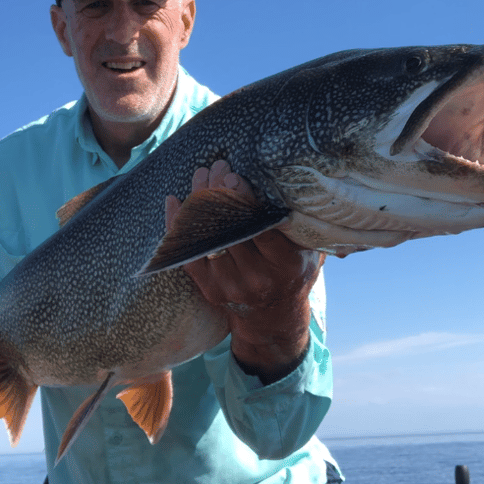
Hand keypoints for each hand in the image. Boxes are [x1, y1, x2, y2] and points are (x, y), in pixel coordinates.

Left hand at [167, 161, 324, 383]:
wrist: (275, 316)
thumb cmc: (293, 271)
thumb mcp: (308, 249)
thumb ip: (302, 224)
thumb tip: (301, 185)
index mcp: (285, 265)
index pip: (259, 228)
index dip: (243, 201)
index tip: (233, 176)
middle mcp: (257, 278)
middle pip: (230, 230)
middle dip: (220, 193)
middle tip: (216, 167)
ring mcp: (230, 286)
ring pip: (208, 238)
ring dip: (200, 202)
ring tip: (201, 175)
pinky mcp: (209, 290)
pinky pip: (188, 255)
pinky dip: (178, 227)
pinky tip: (175, 201)